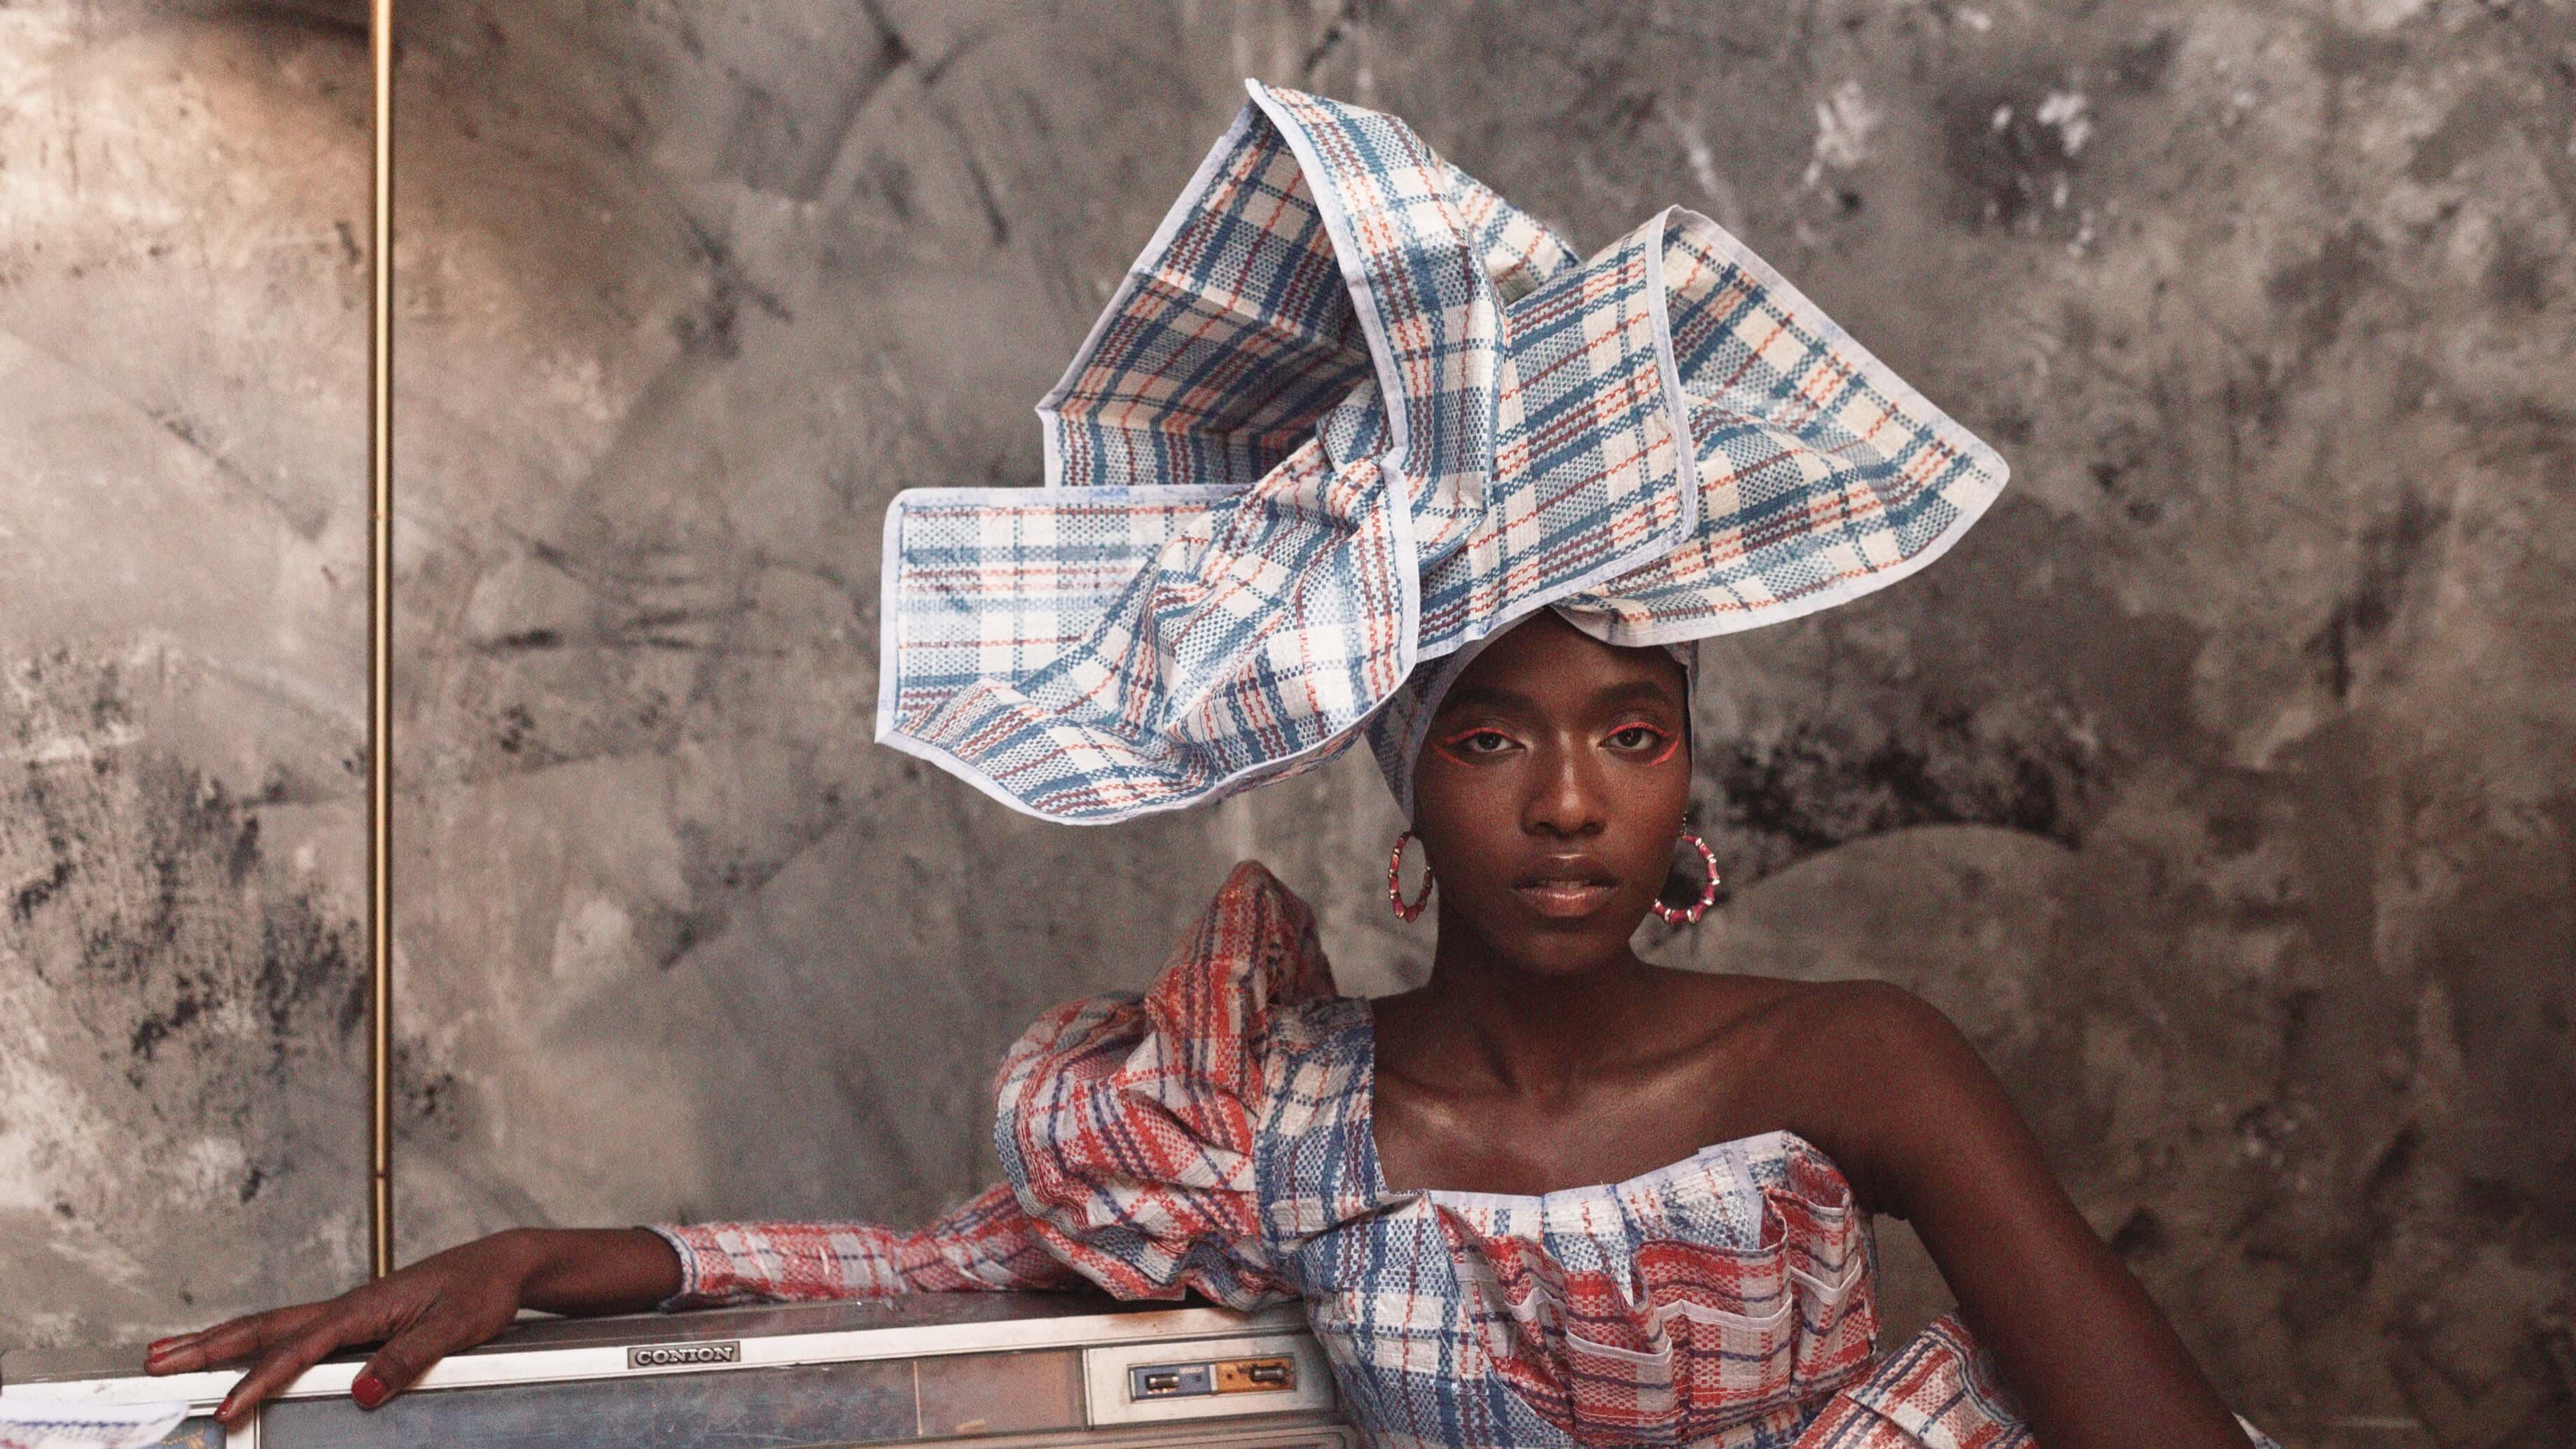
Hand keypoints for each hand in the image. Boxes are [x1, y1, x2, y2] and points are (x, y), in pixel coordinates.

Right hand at [141, 1230, 542, 1427]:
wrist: (503, 1264)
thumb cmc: (481, 1291)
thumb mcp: (455, 1329)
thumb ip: (408, 1359)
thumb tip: (362, 1393)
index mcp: (363, 1307)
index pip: (297, 1350)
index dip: (259, 1382)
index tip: (228, 1409)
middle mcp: (347, 1305)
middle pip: (263, 1327)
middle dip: (207, 1346)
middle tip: (154, 1361)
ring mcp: (348, 1310)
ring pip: (272, 1325)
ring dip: (220, 1340)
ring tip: (171, 1353)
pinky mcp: (357, 1318)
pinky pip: (294, 1331)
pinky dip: (257, 1341)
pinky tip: (242, 1353)